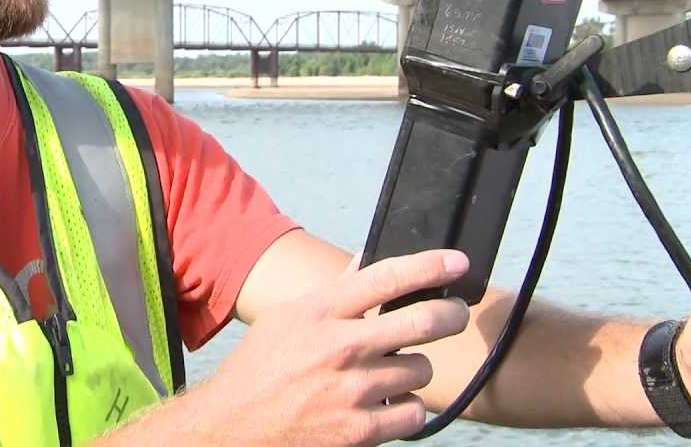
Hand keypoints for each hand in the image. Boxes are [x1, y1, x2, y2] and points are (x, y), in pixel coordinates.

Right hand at [192, 249, 470, 446]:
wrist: (234, 425)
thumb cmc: (260, 367)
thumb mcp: (287, 316)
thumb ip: (332, 291)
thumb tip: (365, 261)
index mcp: (321, 312)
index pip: (387, 278)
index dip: (430, 266)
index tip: (456, 262)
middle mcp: (341, 346)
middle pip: (423, 321)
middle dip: (451, 314)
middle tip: (454, 314)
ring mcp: (354, 390)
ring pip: (422, 369)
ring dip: (414, 368)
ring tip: (393, 370)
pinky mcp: (361, 429)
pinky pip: (414, 411)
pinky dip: (407, 407)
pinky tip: (388, 402)